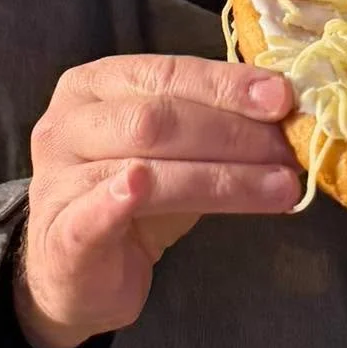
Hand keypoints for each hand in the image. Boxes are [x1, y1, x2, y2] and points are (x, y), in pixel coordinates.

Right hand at [15, 54, 301, 347]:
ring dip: (221, 179)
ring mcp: (57, 179)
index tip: (282, 99)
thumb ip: (212, 124)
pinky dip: (116, 200)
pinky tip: (141, 189)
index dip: (226, 85)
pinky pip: (89, 215)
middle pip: (156, 119)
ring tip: (279, 189)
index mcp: (95, 86)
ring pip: (144, 167)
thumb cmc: (131, 201)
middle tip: (288, 153)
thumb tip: (285, 111)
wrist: (76, 273)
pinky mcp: (59, 236)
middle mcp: (68, 125)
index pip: (167, 74)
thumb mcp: (172, 152)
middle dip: (232, 134)